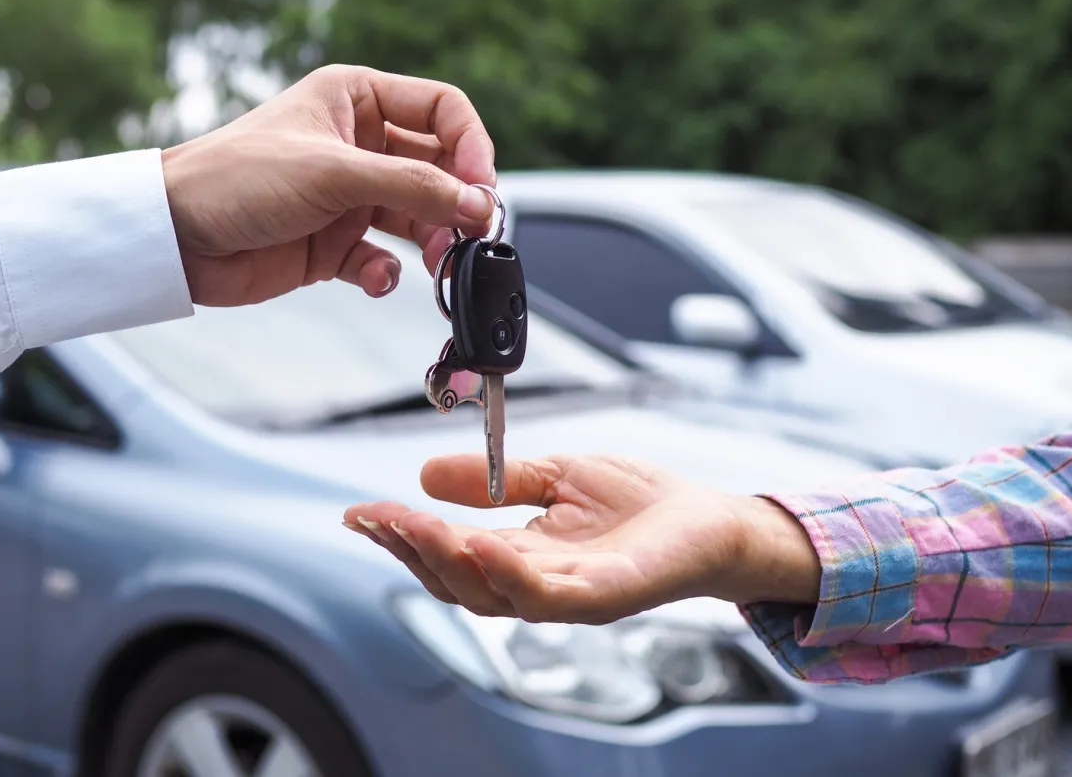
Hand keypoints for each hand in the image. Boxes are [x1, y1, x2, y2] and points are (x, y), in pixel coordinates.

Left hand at [160, 64, 495, 305]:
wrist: (174, 236)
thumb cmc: (236, 178)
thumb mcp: (333, 173)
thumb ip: (413, 187)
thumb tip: (477, 203)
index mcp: (356, 100)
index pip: (442, 110)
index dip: (471, 146)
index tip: (481, 186)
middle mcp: (358, 145)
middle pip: (437, 169)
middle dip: (455, 203)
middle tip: (470, 234)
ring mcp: (347, 197)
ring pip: (416, 218)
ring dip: (431, 242)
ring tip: (435, 262)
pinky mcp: (332, 244)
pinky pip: (381, 259)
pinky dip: (386, 273)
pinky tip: (374, 279)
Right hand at [345, 454, 820, 623]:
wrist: (713, 521)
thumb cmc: (642, 505)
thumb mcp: (556, 476)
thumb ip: (495, 481)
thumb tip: (424, 474)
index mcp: (521, 559)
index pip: (447, 556)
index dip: (401, 537)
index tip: (359, 514)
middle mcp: (536, 587)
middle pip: (456, 583)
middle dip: (411, 550)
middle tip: (377, 518)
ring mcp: (569, 597)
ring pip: (491, 594)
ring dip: (447, 561)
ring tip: (415, 526)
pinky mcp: (606, 597)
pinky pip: (549, 596)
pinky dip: (510, 574)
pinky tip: (481, 543)